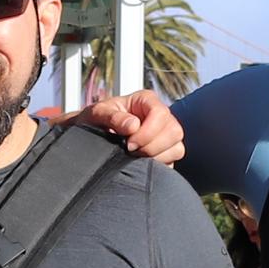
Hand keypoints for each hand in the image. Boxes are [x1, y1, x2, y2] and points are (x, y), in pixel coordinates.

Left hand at [68, 91, 183, 164]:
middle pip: (174, 132)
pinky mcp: (164, 153)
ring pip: (177, 148)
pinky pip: (172, 162)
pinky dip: (158, 166)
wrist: (91, 135)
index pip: (161, 114)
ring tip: (135, 157)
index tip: (128, 143)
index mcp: (146, 101)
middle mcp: (160, 117)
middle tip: (131, 151)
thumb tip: (133, 125)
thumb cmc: (95, 120)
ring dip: (156, 157)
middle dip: (152, 146)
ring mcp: (165, 136)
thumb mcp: (97, 113)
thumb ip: (113, 117)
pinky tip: (140, 164)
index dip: (147, 132)